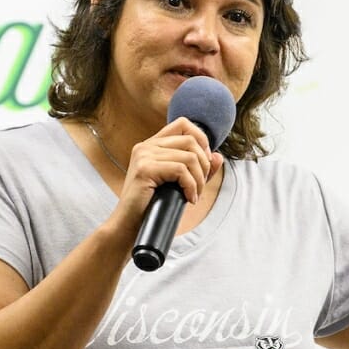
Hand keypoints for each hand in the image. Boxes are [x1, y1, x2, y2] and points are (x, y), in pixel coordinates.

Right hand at [109, 117, 224, 232]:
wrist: (129, 225)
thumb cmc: (153, 206)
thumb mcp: (179, 184)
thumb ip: (198, 169)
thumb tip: (218, 156)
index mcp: (152, 145)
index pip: (183, 124)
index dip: (201, 139)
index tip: (204, 163)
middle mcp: (146, 146)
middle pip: (190, 140)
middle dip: (204, 165)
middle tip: (199, 186)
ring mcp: (144, 156)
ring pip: (189, 157)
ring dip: (199, 180)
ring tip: (194, 195)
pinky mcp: (145, 169)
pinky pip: (181, 170)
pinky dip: (191, 186)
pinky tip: (188, 199)